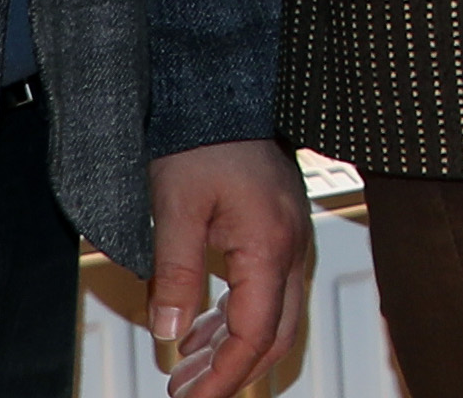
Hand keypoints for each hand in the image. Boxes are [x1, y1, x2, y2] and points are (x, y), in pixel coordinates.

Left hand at [140, 139, 313, 397]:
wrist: (222, 94)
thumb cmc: (203, 140)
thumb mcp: (174, 208)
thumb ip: (176, 272)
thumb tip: (171, 330)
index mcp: (270, 247)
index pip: (254, 336)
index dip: (224, 378)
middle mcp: (291, 248)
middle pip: (275, 335)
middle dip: (232, 373)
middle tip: (188, 394)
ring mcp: (290, 240)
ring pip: (274, 316)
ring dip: (233, 349)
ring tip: (187, 368)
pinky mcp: (279, 231)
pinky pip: (269, 290)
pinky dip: (237, 319)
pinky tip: (205, 327)